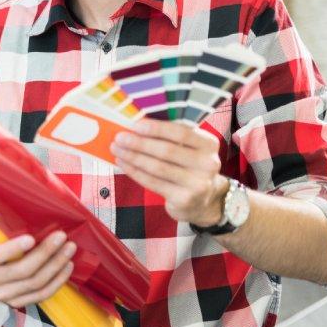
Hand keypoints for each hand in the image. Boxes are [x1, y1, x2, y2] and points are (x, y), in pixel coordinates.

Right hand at [0, 232, 75, 307]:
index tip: (31, 238)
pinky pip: (41, 295)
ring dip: (56, 267)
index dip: (14, 248)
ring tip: (69, 250)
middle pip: (22, 270)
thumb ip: (0, 229)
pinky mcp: (16, 303)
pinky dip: (57, 281)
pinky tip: (66, 267)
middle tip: (61, 237)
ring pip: (35, 284)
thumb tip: (27, 212)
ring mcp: (3, 295)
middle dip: (45, 253)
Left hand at [111, 121, 226, 226]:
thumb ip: (170, 138)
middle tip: (119, 138)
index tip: (135, 125)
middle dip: (139, 143)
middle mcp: (207, 164)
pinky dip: (134, 171)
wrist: (203, 201)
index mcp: (209, 144)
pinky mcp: (183, 199)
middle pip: (167, 151)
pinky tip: (123, 163)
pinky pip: (153, 182)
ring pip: (157, 167)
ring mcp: (197, 183)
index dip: (157, 128)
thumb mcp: (189, 150)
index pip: (181, 133)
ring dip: (133, 157)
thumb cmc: (188, 167)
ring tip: (116, 149)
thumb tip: (135, 127)